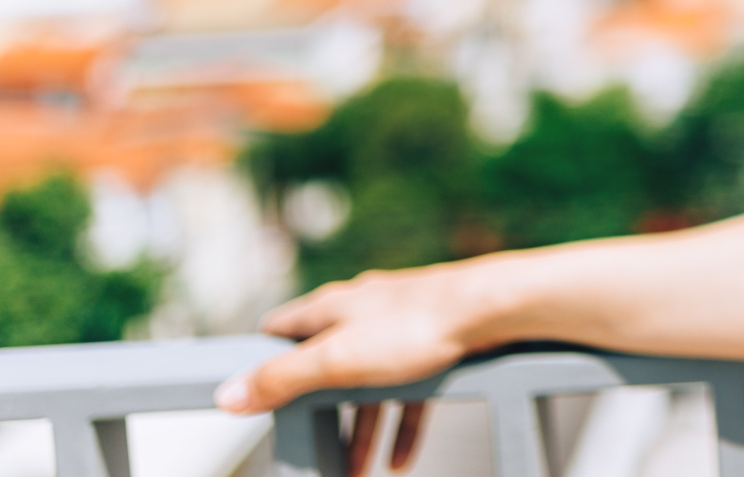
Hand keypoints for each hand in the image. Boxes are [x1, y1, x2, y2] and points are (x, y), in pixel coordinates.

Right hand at [216, 263, 502, 471]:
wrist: (492, 307)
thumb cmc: (414, 326)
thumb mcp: (336, 360)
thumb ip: (282, 379)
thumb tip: (226, 397)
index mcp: (330, 308)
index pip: (278, 331)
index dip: (262, 362)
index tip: (252, 395)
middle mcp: (362, 311)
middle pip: (327, 367)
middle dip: (320, 415)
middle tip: (313, 455)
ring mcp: (400, 325)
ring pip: (370, 386)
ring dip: (363, 430)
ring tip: (359, 471)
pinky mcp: (434, 340)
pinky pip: (410, 390)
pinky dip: (402, 424)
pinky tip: (403, 459)